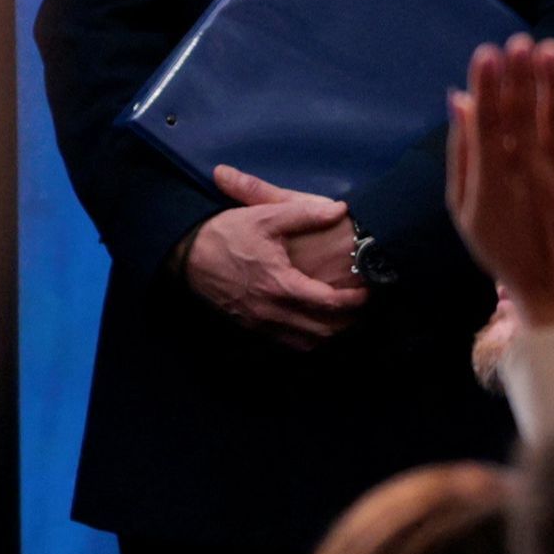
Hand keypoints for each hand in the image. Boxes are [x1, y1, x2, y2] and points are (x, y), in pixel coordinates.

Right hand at [180, 165, 368, 347]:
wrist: (186, 255)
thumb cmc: (226, 234)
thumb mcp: (265, 216)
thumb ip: (304, 213)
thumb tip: (339, 209)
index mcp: (281, 284)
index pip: (330, 303)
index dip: (356, 300)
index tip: (368, 289)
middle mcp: (273, 310)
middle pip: (325, 330)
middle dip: (349, 321)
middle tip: (360, 305)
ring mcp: (260, 323)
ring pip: (308, 343)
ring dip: (330, 333)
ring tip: (341, 316)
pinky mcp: (250, 327)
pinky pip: (288, 344)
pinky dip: (307, 339)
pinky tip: (312, 324)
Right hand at [449, 35, 553, 327]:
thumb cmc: (501, 246)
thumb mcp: (464, 206)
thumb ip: (461, 153)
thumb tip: (459, 103)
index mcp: (492, 178)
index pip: (488, 121)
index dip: (487, 85)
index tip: (487, 53)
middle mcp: (529, 171)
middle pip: (523, 112)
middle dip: (520, 73)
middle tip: (518, 41)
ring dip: (553, 80)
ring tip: (549, 47)